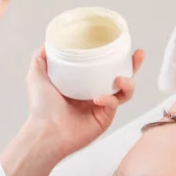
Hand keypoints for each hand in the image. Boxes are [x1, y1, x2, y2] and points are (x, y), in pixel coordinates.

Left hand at [25, 47, 144, 158]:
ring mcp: (102, 107)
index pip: (103, 67)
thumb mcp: (37, 76)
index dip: (114, 57)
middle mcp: (95, 93)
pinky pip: (114, 104)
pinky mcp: (106, 118)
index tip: (120, 44)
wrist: (46, 132)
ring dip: (128, 83)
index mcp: (83, 83)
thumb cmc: (41, 108)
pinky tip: (98, 98)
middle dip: (132, 66)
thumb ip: (41, 58)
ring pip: (125, 92)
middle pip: (121, 77)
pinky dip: (109, 99)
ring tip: (120, 79)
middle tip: (138, 55)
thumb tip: (49, 43)